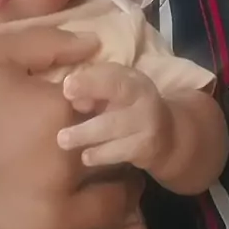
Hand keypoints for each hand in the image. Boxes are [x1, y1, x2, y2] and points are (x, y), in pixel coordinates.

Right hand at [0, 27, 143, 228]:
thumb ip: (46, 43)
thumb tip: (94, 44)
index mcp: (57, 113)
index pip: (113, 107)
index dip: (115, 109)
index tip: (111, 111)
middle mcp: (65, 167)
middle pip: (121, 160)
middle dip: (123, 153)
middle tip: (118, 152)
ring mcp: (54, 218)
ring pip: (120, 214)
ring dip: (128, 202)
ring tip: (120, 195)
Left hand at [58, 62, 172, 174]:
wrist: (167, 137)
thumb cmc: (127, 110)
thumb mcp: (113, 94)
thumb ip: (92, 90)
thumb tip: (71, 97)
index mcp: (130, 77)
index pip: (110, 71)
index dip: (88, 78)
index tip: (65, 88)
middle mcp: (142, 94)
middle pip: (116, 88)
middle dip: (88, 92)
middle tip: (61, 102)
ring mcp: (148, 121)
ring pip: (114, 125)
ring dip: (86, 133)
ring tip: (63, 140)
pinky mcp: (148, 147)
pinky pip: (121, 151)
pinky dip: (102, 154)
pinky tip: (85, 158)